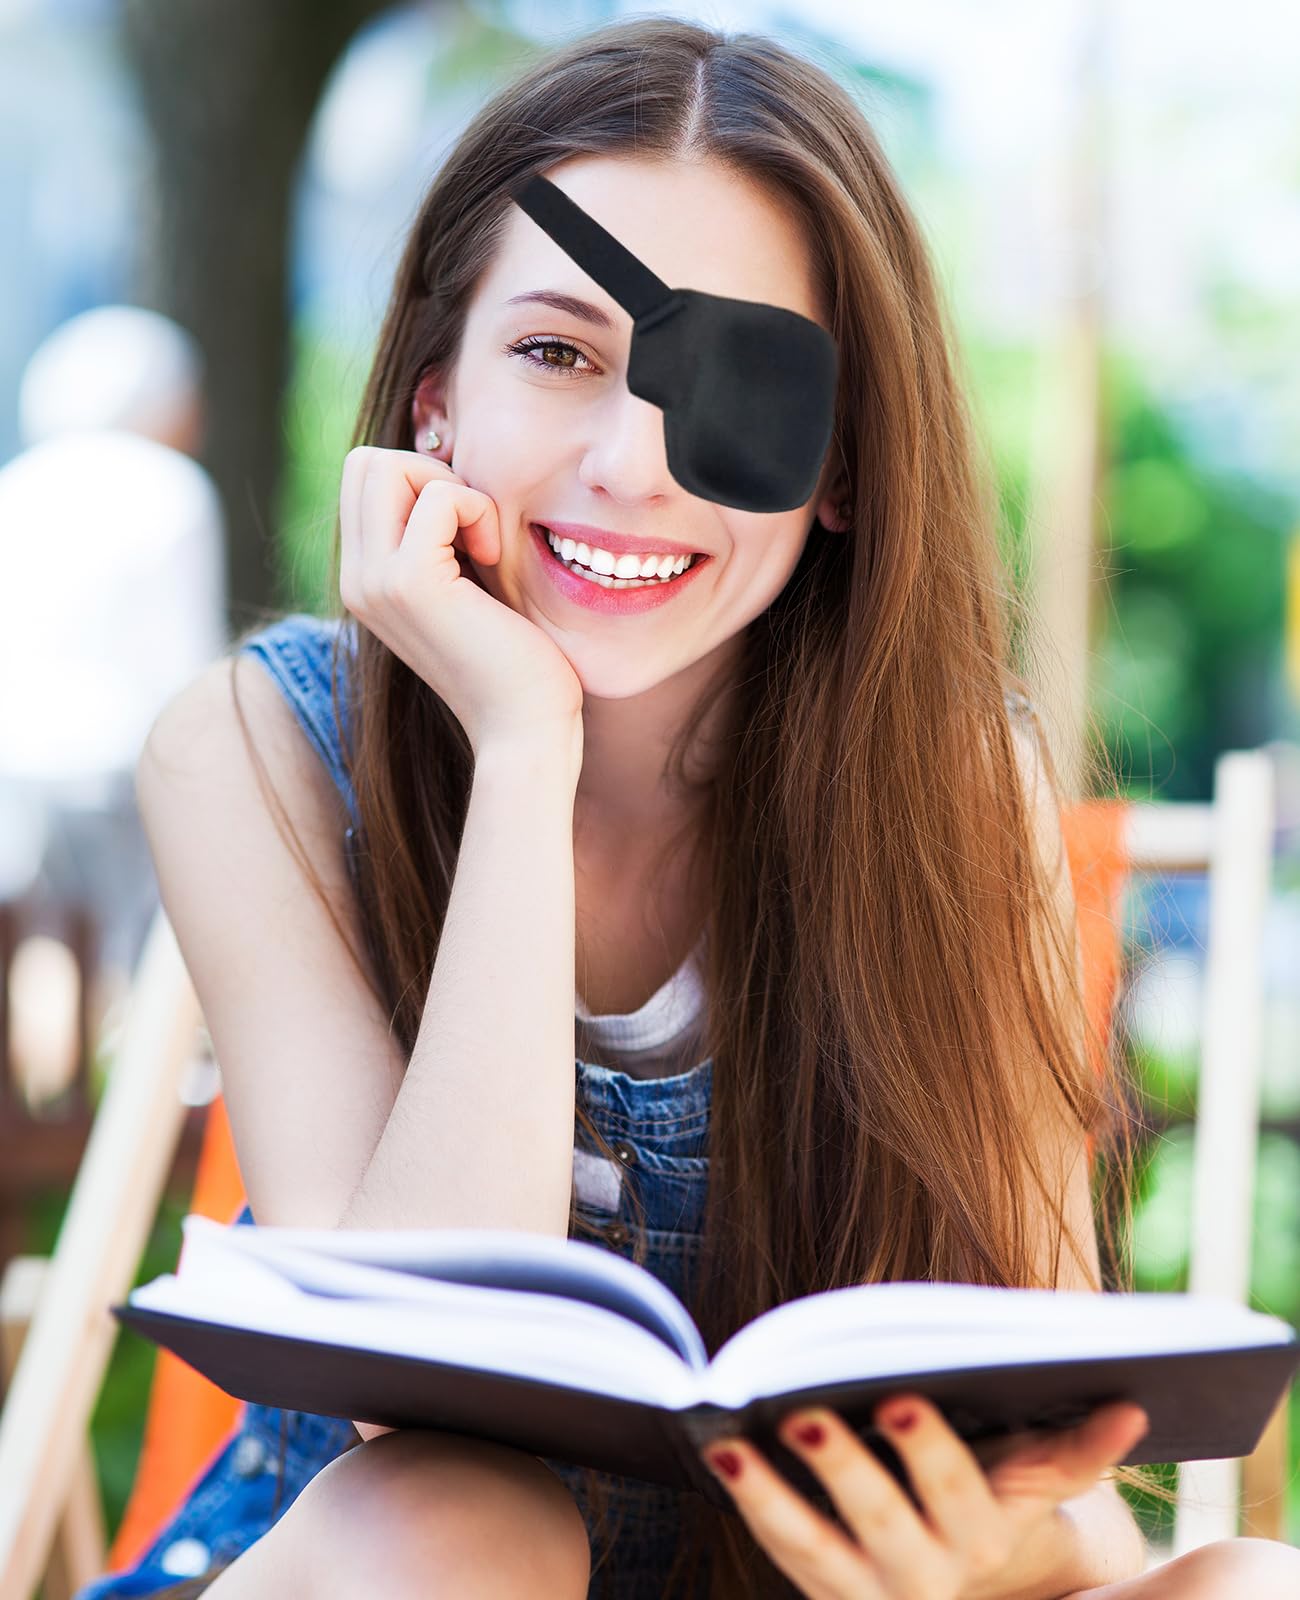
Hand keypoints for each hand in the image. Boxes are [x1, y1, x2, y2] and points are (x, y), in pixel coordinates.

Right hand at [339, 446, 584, 755]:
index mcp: (364, 580)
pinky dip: (477, 509)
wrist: (523, 728)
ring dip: (451, 489)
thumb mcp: (464, 589)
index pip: (363, 478)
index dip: (421, 480)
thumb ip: (440, 540)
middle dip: (430, 473)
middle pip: (366, 462)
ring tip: (480, 544)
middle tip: (472, 528)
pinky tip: (490, 557)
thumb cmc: (514, 663)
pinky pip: (439, 496)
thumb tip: (446, 476)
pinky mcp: (409, 583)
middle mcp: (356, 580)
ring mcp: (375, 581)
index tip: (464, 530)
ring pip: (387, 466)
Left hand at [699, 1394, 1148, 1598]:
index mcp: (987, 1535)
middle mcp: (930, 1575)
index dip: (930, 1452)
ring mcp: (875, 1593)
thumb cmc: (1009, 1506)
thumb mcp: (1045, 1485)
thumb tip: (1131, 1404)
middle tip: (803, 1409)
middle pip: (881, 1522)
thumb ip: (1074, 1449)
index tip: (899, 1401)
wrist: (989, 1598)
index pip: (959, 1492)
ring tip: (728, 1444)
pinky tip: (718, 1452)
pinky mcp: (833, 1597)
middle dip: (843, 1469)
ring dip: (770, 1498)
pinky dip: (753, 1508)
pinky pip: (787, 1556)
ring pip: (817, 1551)